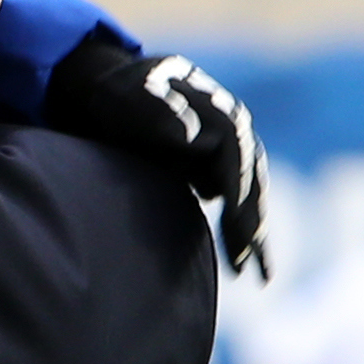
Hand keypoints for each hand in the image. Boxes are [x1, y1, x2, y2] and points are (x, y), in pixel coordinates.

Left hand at [47, 37, 269, 278]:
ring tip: (251, 272)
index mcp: (218, 110)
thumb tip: (187, 134)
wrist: (111, 92)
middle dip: (250, 220)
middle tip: (246, 259)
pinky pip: (238, 204)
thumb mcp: (131, 94)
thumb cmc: (119, 93)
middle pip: (251, 181)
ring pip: (250, 198)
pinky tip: (248, 264)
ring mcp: (229, 152)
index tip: (237, 218)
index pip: (237, 154)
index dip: (237, 186)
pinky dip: (243, 232)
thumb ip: (156, 107)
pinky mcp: (219, 171)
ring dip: (251, 233)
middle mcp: (234, 131)